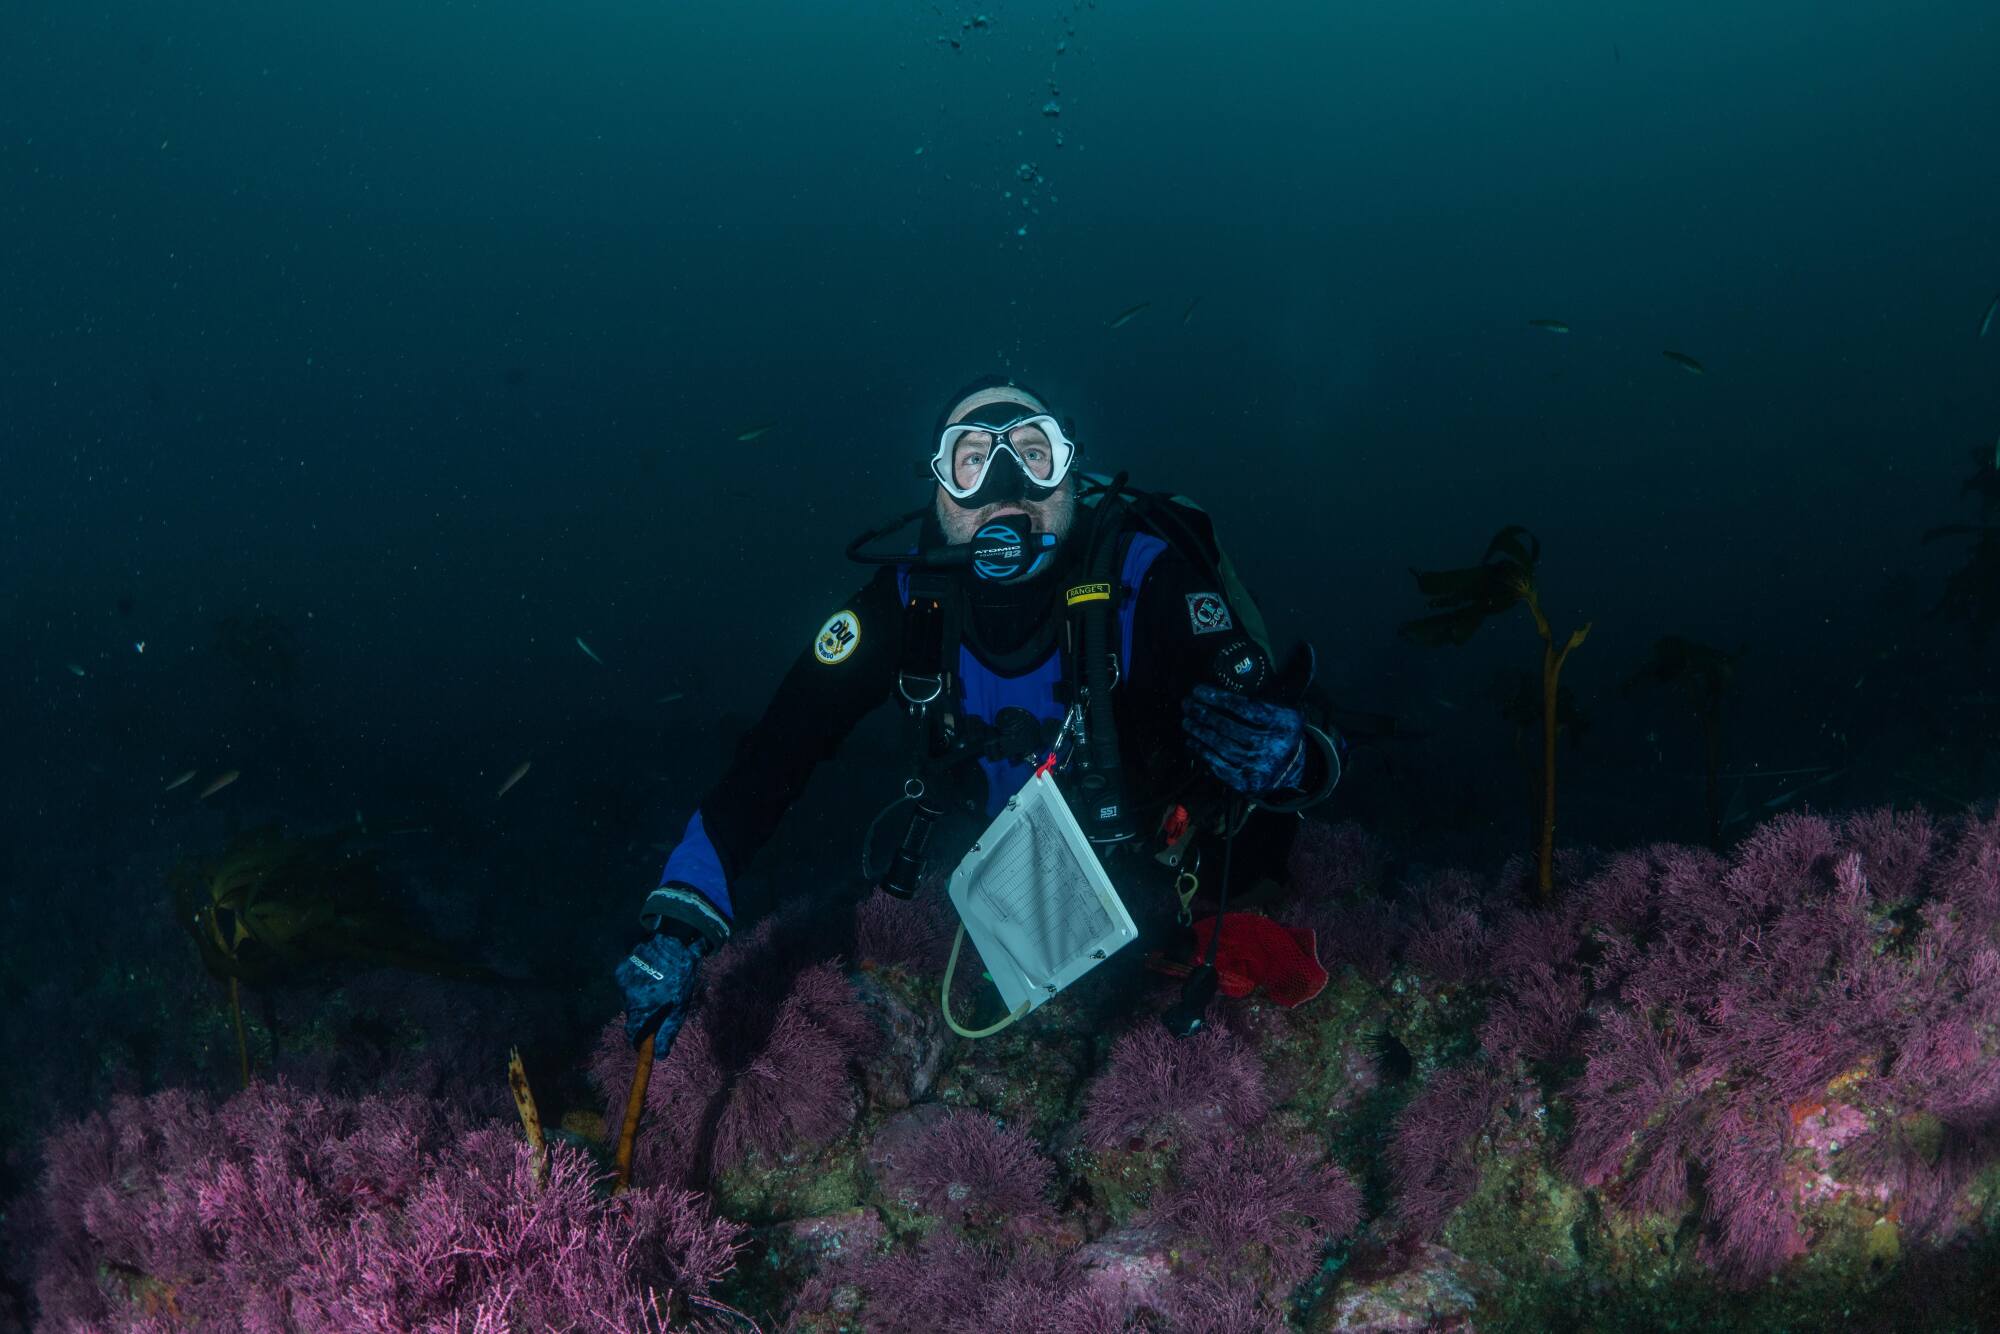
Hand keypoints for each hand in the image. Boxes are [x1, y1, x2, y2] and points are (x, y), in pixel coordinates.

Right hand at [615, 931, 703, 1056]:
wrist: (673, 940)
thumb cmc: (680, 975)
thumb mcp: (680, 1006)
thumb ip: (667, 1032)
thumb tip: (660, 1055)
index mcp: (642, 1008)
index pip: (633, 1034)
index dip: (639, 1039)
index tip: (646, 1040)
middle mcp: (627, 997)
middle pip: (631, 1016)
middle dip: (643, 1015)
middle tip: (660, 1005)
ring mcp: (622, 982)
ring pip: (628, 999)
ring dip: (640, 997)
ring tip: (656, 985)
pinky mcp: (620, 968)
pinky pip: (626, 984)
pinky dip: (636, 983)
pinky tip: (649, 973)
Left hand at [1182, 683, 1306, 794]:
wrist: (1292, 769)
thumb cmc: (1281, 733)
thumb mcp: (1284, 713)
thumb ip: (1263, 701)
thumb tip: (1224, 690)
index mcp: (1281, 723)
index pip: (1244, 707)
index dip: (1218, 697)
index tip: (1198, 690)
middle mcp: (1268, 745)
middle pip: (1227, 726)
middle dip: (1202, 712)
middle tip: (1186, 703)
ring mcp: (1256, 765)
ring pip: (1219, 745)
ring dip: (1198, 730)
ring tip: (1186, 720)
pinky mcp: (1245, 781)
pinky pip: (1218, 764)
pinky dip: (1202, 751)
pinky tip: (1191, 741)